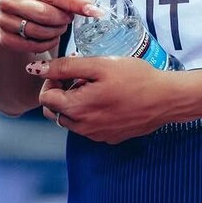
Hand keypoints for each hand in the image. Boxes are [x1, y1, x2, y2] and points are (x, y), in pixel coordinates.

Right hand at [0, 0, 107, 53]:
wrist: (6, 12)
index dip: (75, 2)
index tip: (95, 11)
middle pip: (46, 14)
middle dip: (64, 19)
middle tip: (70, 18)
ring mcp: (3, 19)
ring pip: (39, 31)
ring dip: (57, 32)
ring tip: (60, 26)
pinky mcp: (4, 38)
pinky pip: (32, 46)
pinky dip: (46, 44)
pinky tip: (50, 37)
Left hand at [27, 55, 178, 143]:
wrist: (166, 99)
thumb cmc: (134, 78)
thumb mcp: (99, 65)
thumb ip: (65, 67)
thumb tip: (35, 69)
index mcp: (75, 109)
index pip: (45, 97)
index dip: (52, 79)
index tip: (69, 68)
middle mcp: (82, 128)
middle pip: (55, 111)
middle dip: (61, 91)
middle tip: (81, 75)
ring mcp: (96, 136)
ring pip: (71, 120)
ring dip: (75, 102)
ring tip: (96, 85)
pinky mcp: (109, 138)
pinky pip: (89, 126)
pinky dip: (91, 112)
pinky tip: (109, 97)